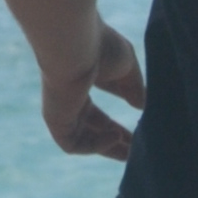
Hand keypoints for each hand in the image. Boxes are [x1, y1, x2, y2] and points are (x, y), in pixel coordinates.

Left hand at [40, 23, 144, 164]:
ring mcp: (60, 109)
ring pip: (82, 139)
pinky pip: (72, 144)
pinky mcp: (55, 120)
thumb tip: (142, 106)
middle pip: (91, 127)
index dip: (116, 124)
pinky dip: (95, 145)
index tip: (136, 133)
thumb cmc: (100, 47)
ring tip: (131, 153)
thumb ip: (134, 87)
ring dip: (107, 148)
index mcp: (82, 81)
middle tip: (136, 151)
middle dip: (114, 141)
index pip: (97, 111)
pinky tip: (115, 137)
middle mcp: (69, 98)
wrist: (75, 45)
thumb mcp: (126, 66)